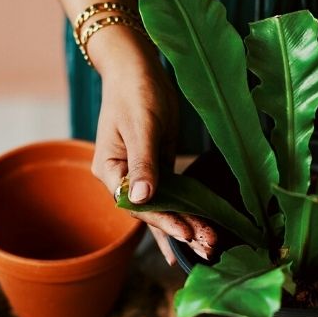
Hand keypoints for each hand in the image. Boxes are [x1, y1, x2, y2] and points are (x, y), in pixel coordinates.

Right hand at [89, 30, 215, 263]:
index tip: (187, 232)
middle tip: (208, 248)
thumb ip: (143, 163)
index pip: (136, 204)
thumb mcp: (142, 126)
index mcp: (109, 170)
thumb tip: (139, 198)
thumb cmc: (135, 91)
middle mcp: (121, 178)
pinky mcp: (155, 166)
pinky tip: (192, 231)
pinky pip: (170, 195)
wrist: (136, 68)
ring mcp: (138, 174)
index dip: (163, 220)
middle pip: (150, 211)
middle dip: (178, 230)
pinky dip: (182, 211)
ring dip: (184, 224)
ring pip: (162, 206)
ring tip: (208, 245)